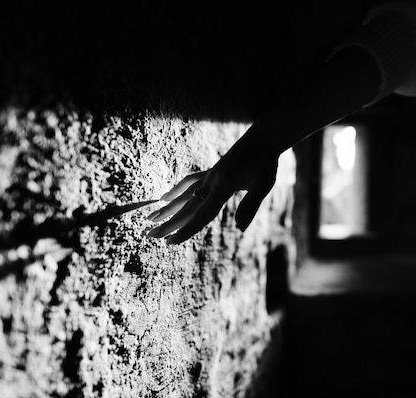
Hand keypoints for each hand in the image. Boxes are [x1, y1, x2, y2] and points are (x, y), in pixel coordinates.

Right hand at [146, 146, 278, 244]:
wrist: (263, 137)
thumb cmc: (265, 162)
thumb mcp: (264, 184)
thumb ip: (250, 205)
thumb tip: (240, 228)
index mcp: (222, 186)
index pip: (201, 214)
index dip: (185, 230)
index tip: (169, 241)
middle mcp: (211, 181)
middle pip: (186, 207)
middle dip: (168, 223)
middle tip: (150, 236)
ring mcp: (209, 176)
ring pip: (183, 196)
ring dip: (166, 209)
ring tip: (149, 219)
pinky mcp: (211, 172)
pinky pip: (189, 183)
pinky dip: (176, 191)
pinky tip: (164, 198)